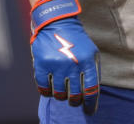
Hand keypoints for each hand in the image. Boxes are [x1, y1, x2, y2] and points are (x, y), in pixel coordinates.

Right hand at [30, 0, 99, 114]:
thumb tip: (92, 96)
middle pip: (74, 96)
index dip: (91, 104)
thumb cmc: (77, 41)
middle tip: (74, 101)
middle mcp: (73, 65)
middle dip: (75, 102)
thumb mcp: (91, 53)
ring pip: (59, 95)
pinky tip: (51, 88)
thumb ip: (92, 73)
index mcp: (88, 61)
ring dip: (62, 96)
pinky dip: (47, 92)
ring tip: (63, 91)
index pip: (91, 90)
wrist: (56, 22)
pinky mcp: (41, 65)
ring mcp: (56, 66)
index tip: (90, 111)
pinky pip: (44, 89)